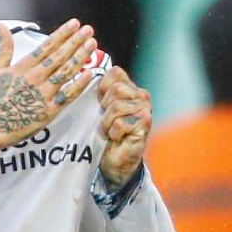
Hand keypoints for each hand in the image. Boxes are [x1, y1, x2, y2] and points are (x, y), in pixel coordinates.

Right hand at [0, 19, 96, 177]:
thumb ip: (4, 48)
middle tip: (88, 30)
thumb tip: (2, 26)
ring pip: (66, 72)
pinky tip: (90, 73)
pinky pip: (68, 95)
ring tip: (91, 44)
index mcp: (23, 67)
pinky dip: (79, 84)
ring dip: (80, 57)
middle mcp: (35, 78)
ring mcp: (44, 94)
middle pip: (59, 56)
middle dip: (75, 41)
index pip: (47, 46)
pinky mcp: (50, 110)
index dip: (62, 34)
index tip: (74, 24)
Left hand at [98, 66, 151, 186]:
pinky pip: (120, 123)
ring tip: (111, 130)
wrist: (114, 159)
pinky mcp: (145, 124)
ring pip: (117, 106)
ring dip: (108, 122)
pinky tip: (117, 137)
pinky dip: (114, 132)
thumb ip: (98, 91)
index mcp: (129, 87)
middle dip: (105, 108)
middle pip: (116, 89)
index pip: (115, 72)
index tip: (101, 103)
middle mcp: (141, 95)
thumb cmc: (105, 132)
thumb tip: (86, 73)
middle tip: (107, 120)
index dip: (102, 87)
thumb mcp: (98, 108)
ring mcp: (145, 109)